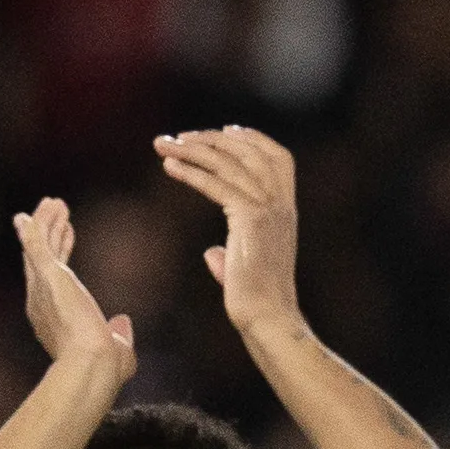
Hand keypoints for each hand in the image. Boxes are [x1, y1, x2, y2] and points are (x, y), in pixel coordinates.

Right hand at [15, 196, 133, 373]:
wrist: (92, 367)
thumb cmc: (106, 368)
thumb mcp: (118, 349)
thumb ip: (119, 333)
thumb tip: (123, 322)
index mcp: (54, 318)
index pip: (56, 277)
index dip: (61, 252)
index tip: (68, 233)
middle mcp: (41, 301)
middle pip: (43, 258)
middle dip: (50, 233)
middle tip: (56, 211)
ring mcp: (43, 288)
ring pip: (40, 247)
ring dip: (46, 223)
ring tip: (55, 202)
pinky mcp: (50, 277)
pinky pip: (37, 245)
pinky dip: (34, 229)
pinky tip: (29, 214)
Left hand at [155, 125, 305, 340]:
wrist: (268, 318)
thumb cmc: (256, 302)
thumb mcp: (244, 269)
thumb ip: (230, 254)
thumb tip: (213, 254)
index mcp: (285, 212)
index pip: (279, 158)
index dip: (253, 138)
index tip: (224, 130)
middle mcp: (281, 206)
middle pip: (250, 152)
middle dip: (211, 138)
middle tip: (177, 137)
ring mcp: (269, 211)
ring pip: (229, 163)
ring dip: (192, 149)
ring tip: (164, 145)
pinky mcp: (251, 220)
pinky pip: (217, 184)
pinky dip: (191, 172)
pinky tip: (170, 167)